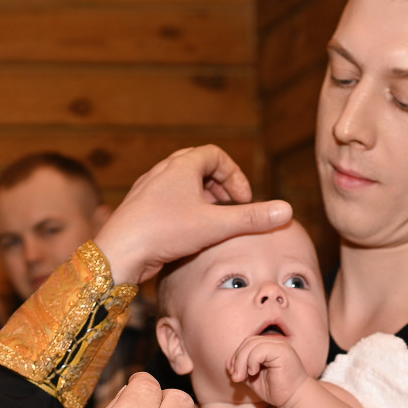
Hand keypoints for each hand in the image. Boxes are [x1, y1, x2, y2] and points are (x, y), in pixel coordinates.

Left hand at [93, 145, 291, 285]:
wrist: (119, 252)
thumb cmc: (164, 232)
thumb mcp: (216, 225)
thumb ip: (252, 218)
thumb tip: (288, 211)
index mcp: (181, 165)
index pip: (216, 155)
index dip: (235, 175)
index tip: (243, 201)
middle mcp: (162, 171)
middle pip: (198, 167)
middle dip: (220, 186)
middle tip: (230, 209)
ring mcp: (148, 189)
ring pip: (182, 185)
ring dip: (202, 199)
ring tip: (212, 222)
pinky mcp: (140, 209)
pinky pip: (168, 201)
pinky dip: (185, 210)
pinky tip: (188, 235)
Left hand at [228, 335, 311, 407]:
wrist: (293, 399)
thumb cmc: (275, 390)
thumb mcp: (252, 378)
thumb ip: (241, 368)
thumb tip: (228, 362)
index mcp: (269, 347)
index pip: (247, 343)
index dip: (236, 357)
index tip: (234, 375)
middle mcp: (275, 343)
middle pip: (248, 342)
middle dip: (237, 360)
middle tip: (236, 378)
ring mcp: (279, 345)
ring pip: (251, 344)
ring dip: (241, 362)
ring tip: (242, 377)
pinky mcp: (282, 351)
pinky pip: (259, 350)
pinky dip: (251, 361)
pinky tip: (253, 373)